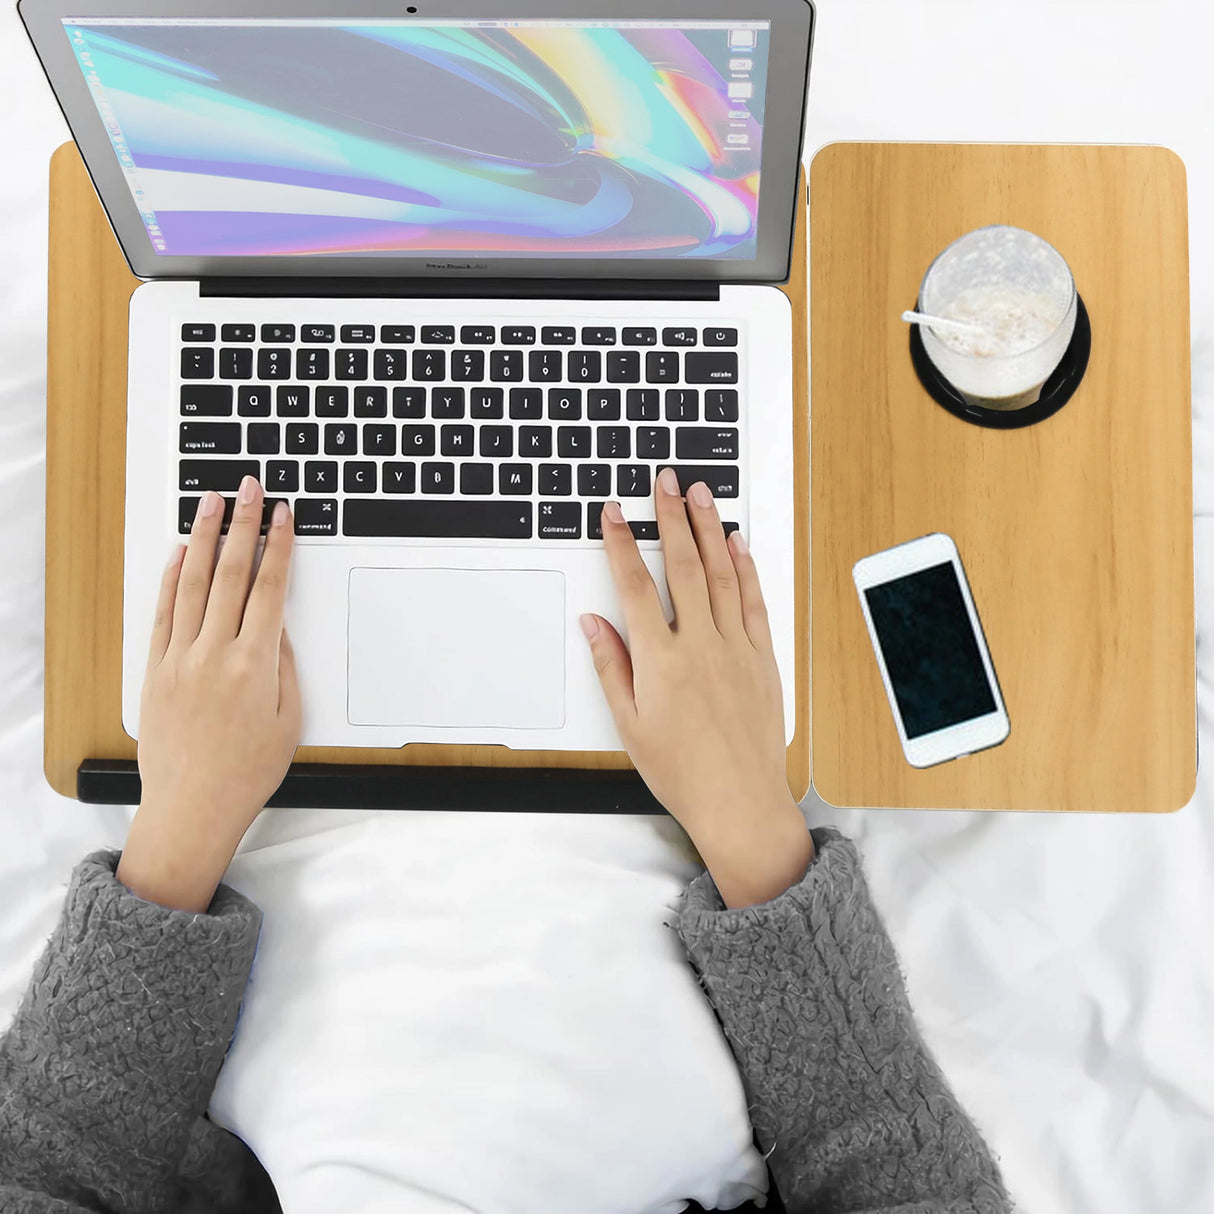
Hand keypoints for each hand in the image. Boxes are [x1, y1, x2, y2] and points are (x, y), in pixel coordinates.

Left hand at [117, 478, 300, 912]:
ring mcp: (180, 658)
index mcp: (255, 664)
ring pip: (194, 583)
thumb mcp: (289, 719)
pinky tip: (180, 553)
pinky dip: (171, 578)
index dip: (279, 546)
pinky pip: (163, 612)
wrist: (192, 807)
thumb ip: (285, 667)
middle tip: (249, 488)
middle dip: (243, 524)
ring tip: (211, 502)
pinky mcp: (156, 669)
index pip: (270, 588)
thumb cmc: (247, 772)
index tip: (284, 515)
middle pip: (232, 572)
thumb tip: (278, 627)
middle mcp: (214, 653)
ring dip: (205, 537)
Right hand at [580, 468, 812, 907]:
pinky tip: (739, 544)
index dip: (622, 543)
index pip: (635, 586)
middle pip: (683, 565)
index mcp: (660, 660)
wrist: (739, 802)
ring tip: (702, 494)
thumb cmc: (681, 771)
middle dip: (672, 517)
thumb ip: (612, 666)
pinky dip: (747, 568)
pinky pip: (755, 602)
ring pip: (723, 574)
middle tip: (666, 481)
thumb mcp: (629, 723)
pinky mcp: (763, 658)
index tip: (614, 512)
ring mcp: (736, 648)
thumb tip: (595, 624)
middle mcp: (700, 645)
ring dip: (711, 529)